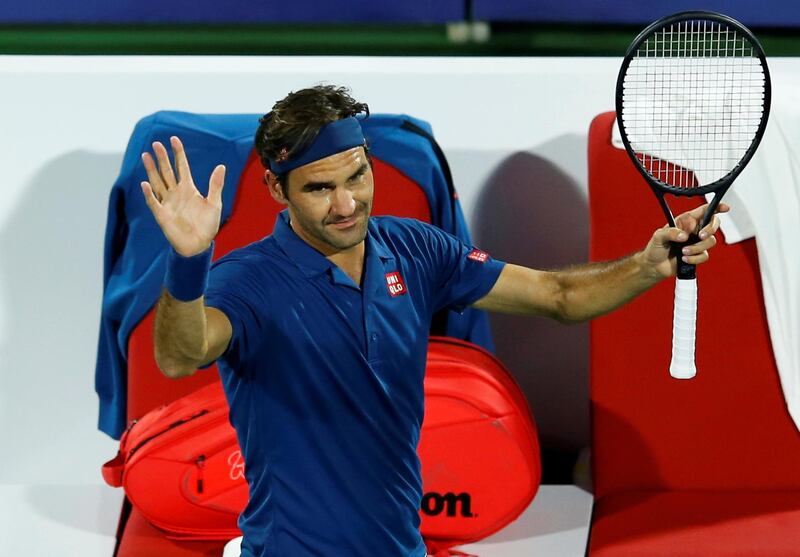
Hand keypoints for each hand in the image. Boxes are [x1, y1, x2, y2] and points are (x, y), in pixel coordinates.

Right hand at [140, 136, 225, 256]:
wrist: (199, 245)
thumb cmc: (208, 225)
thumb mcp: (215, 203)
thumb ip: (216, 185)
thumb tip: (221, 166)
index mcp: (189, 189)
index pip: (182, 167)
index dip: (178, 153)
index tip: (173, 139)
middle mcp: (176, 193)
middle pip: (167, 172)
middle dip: (162, 158)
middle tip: (156, 144)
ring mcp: (167, 203)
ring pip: (157, 182)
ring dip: (151, 170)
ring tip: (145, 156)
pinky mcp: (161, 215)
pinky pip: (153, 202)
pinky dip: (149, 194)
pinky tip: (145, 184)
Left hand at [642, 202, 729, 278]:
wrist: (655, 266)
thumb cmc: (656, 247)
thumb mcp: (658, 236)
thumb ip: (670, 233)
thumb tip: (684, 236)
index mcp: (686, 221)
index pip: (704, 211)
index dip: (716, 207)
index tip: (725, 208)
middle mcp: (694, 230)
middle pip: (713, 224)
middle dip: (710, 230)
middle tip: (700, 236)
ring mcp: (697, 243)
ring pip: (710, 242)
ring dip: (697, 248)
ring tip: (683, 252)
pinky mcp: (698, 255)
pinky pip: (704, 255)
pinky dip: (694, 258)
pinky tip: (684, 259)